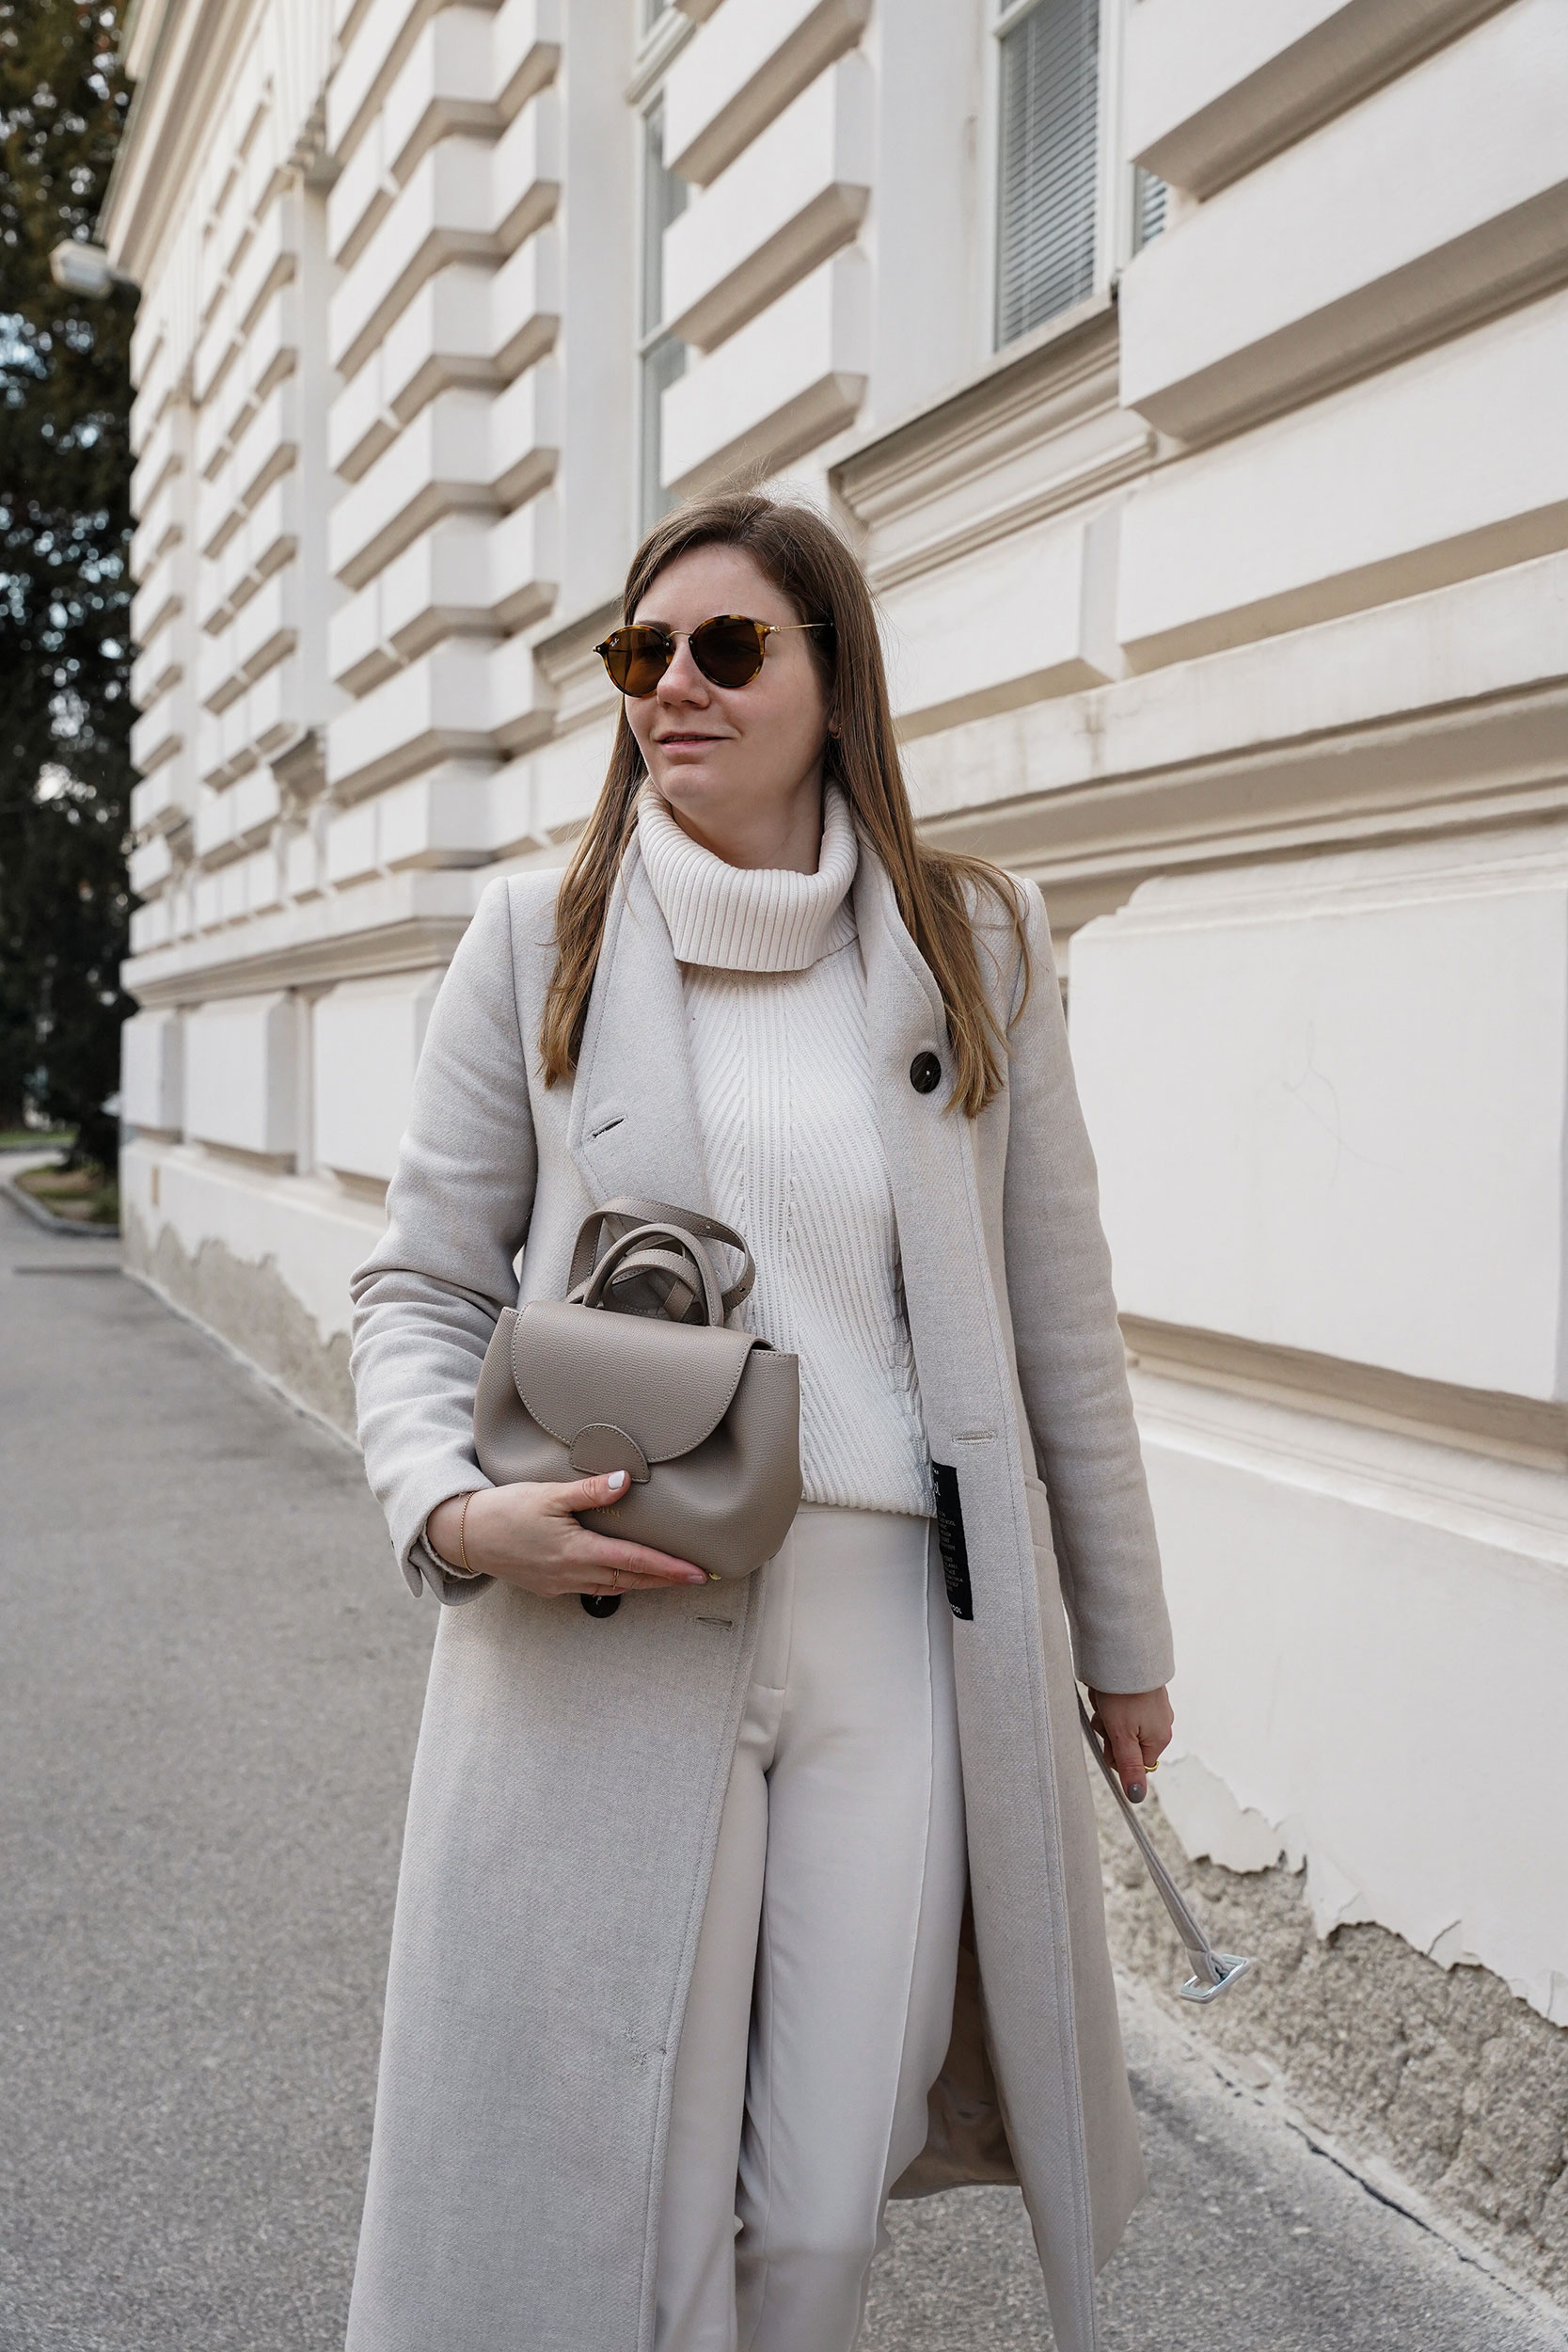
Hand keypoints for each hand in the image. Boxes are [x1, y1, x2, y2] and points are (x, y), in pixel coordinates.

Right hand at [427, 1475, 710, 1600]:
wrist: (464, 1536)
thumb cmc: (503, 1511)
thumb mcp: (547, 1493)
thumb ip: (589, 1491)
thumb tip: (626, 1481)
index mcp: (576, 1551)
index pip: (635, 1561)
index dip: (669, 1568)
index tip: (698, 1573)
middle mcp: (572, 1574)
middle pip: (631, 1579)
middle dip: (666, 1580)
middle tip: (698, 1578)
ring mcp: (560, 1584)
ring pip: (613, 1587)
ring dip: (643, 1583)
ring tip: (670, 1577)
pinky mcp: (549, 1586)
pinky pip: (592, 1588)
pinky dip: (616, 1582)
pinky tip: (624, 1575)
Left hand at [1087, 1685, 1172, 1805]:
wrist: (1125, 1653)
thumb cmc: (1124, 1694)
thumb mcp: (1122, 1736)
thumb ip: (1129, 1767)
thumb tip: (1136, 1797)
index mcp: (1159, 1739)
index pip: (1135, 1765)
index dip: (1116, 1753)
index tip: (1110, 1736)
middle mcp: (1160, 1724)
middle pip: (1127, 1744)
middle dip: (1110, 1732)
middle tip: (1106, 1715)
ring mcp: (1152, 1707)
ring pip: (1121, 1724)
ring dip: (1106, 1714)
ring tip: (1105, 1699)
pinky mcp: (1142, 1693)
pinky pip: (1121, 1706)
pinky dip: (1110, 1700)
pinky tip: (1107, 1690)